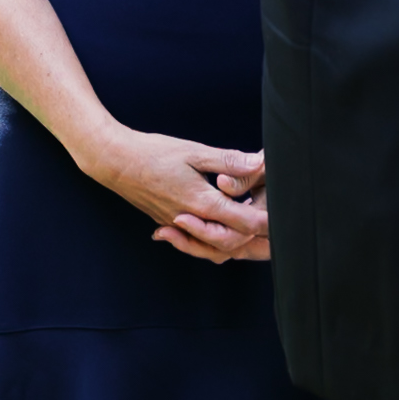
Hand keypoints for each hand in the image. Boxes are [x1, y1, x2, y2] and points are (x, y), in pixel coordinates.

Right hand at [83, 129, 268, 264]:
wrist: (113, 161)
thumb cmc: (153, 152)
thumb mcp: (194, 151)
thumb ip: (228, 161)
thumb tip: (259, 163)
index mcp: (202, 202)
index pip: (244, 223)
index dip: (267, 221)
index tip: (285, 216)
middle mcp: (191, 220)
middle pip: (232, 243)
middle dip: (255, 237)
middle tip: (274, 228)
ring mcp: (177, 225)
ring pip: (212, 248)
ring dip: (234, 244)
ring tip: (251, 232)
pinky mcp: (168, 223)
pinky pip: (195, 243)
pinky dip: (211, 242)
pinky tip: (219, 228)